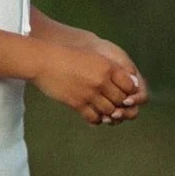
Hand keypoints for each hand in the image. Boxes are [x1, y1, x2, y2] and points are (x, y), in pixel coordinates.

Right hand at [29, 39, 146, 126]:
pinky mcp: (78, 103)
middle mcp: (101, 81)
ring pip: (109, 111)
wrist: (44, 61)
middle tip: (115, 104)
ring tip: (105, 110)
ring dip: (109, 112)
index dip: (128, 91)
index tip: (123, 91)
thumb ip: (109, 68)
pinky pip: (94, 117)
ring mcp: (89, 93)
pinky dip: (96, 119)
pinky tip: (93, 114)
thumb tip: (127, 81)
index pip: (129, 85)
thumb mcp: (92, 57)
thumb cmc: (67, 56)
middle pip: (121, 100)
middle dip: (120, 103)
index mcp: (106, 66)